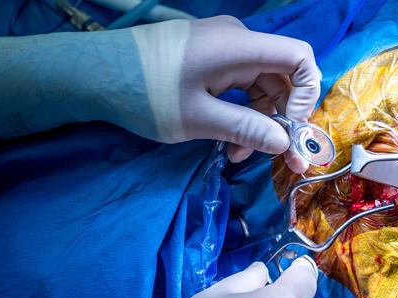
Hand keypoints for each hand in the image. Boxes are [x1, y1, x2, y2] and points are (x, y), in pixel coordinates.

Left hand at [129, 16, 319, 172]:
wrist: (91, 72)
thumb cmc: (144, 93)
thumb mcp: (197, 119)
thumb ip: (245, 129)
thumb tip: (285, 144)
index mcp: (239, 47)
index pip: (299, 57)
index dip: (306, 93)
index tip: (291, 128)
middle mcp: (237, 41)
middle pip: (280, 77)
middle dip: (278, 118)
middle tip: (269, 156)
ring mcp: (222, 48)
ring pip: (259, 84)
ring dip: (255, 121)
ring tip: (234, 153)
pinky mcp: (208, 58)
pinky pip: (239, 83)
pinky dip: (238, 111)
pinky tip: (225, 138)